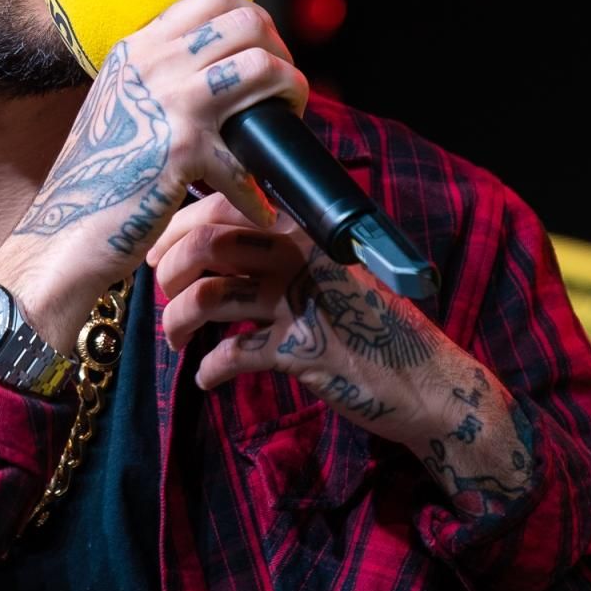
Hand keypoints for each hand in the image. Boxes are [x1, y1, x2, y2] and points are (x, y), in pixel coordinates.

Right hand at [0, 0, 305, 350]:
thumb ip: (159, 76)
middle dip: (281, 54)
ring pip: (261, 66)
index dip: (254, 22)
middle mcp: (154, 63)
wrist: (65, 228)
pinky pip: (249, 159)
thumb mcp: (121, 102)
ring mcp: (170, 102)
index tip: (263, 56)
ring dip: (290, 94)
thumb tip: (217, 67)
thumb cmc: (97, 176)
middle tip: (283, 92)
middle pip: (248, 22)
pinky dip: (261, 191)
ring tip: (287, 126)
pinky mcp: (184, 149)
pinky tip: (259, 210)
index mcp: (140, 47)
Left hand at [150, 193, 539, 511]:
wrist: (430, 384)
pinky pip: (231, 355)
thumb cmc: (374, 328)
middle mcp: (301, 257)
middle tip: (164, 294)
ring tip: (176, 341)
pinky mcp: (300, 351)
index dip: (178, 228)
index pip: (224, 206)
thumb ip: (284, 255)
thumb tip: (216, 244)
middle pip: (204, 245)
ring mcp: (301, 303)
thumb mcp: (333, 274)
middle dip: (169, 271)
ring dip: (176, 321)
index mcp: (306, 231)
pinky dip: (209, 369)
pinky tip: (206, 379)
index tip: (160, 254)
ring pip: (207, 297)